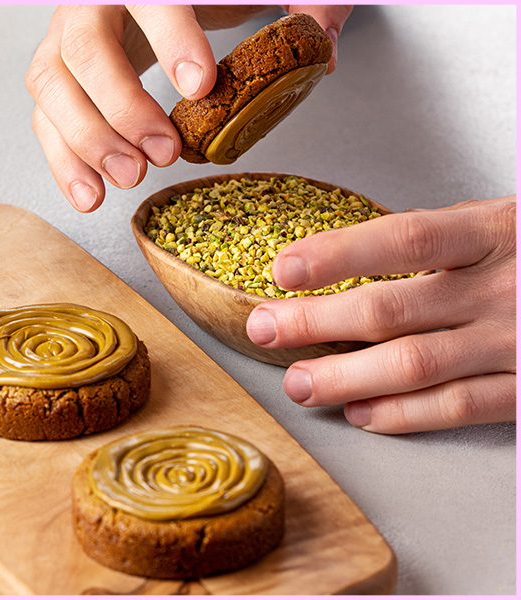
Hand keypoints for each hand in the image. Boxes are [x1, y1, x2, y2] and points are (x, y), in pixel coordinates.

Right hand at [26, 5, 351, 211]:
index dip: (172, 38)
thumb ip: (303, 2)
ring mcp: (69, 39)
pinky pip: (46, 117)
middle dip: (122, 106)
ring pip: (52, 85)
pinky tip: (91, 195)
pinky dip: (65, 160)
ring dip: (88, 141)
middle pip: (84, 46)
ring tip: (129, 179)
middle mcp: (96, 1)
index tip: (200, 87)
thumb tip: (325, 52)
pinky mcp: (62, 77)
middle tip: (164, 153)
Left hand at [246, 197, 515, 433]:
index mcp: (498, 232)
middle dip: (318, 323)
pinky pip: (460, 407)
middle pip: (392, 310)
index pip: (406, 240)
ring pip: (416, 366)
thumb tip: (354, 259)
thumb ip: (446, 240)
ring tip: (298, 383)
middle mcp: (505, 288)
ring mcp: (518, 343)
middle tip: (266, 329)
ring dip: (346, 377)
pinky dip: (405, 414)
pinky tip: (362, 413)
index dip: (340, 254)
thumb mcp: (507, 221)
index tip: (284, 269)